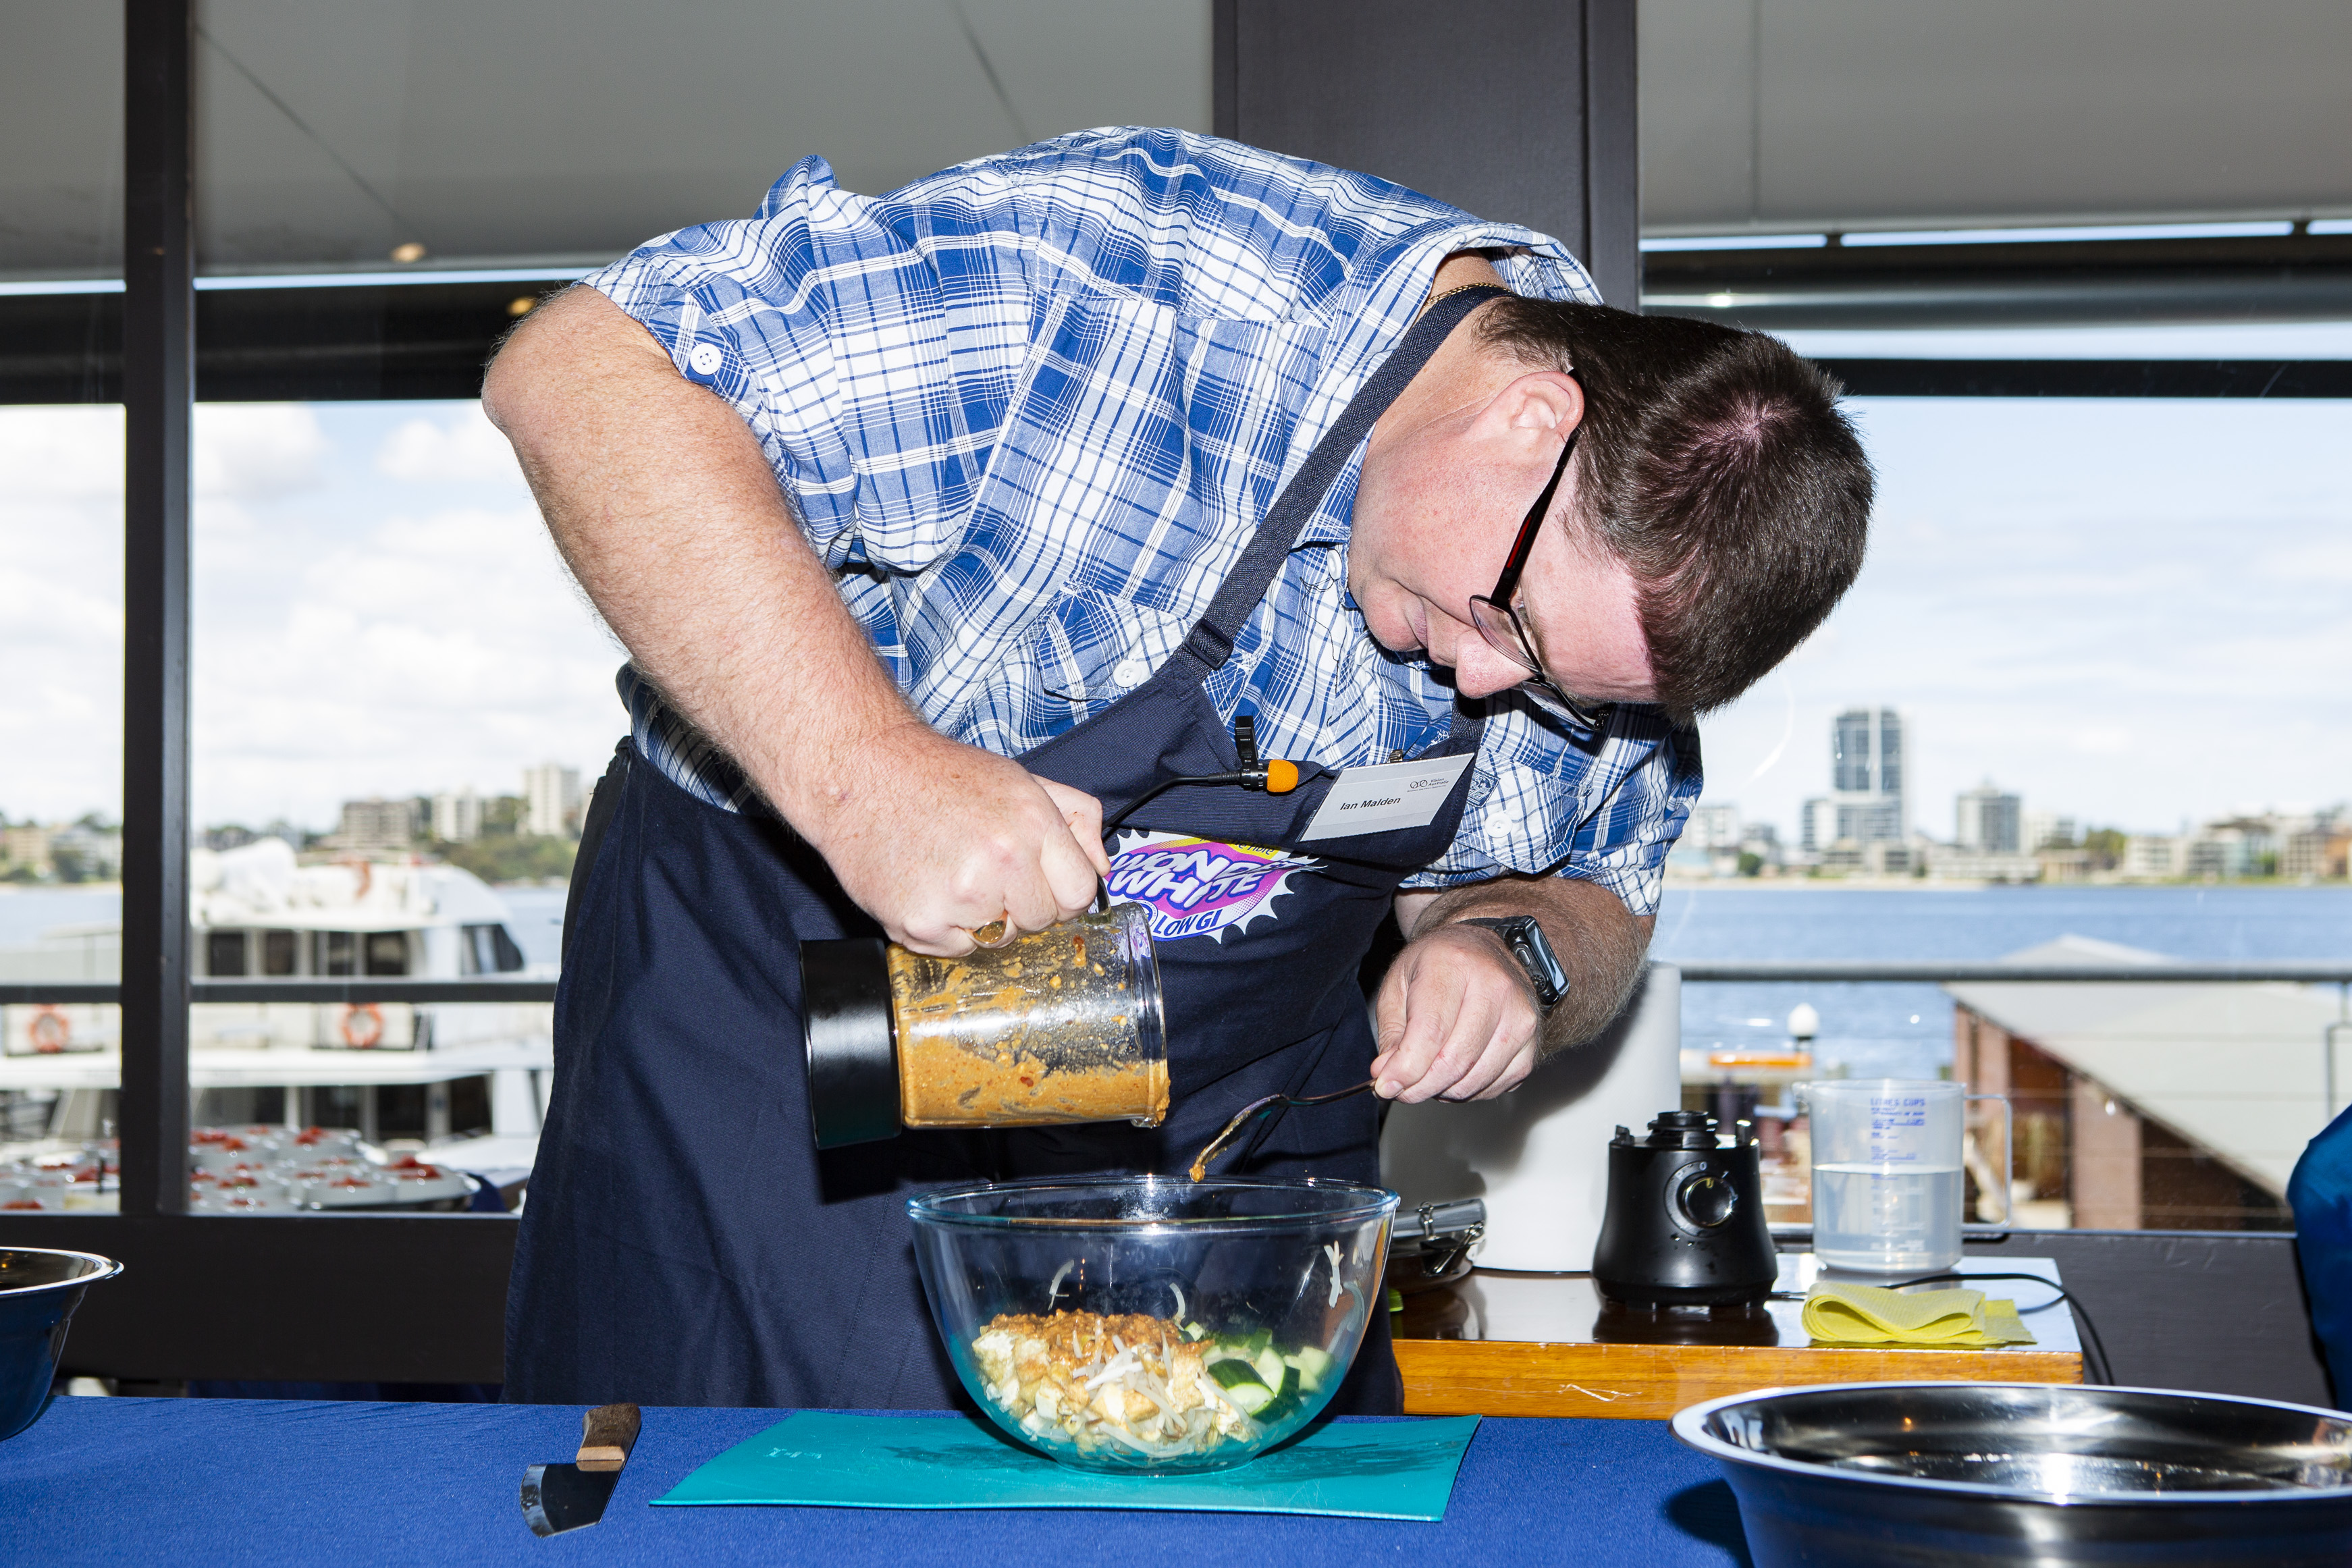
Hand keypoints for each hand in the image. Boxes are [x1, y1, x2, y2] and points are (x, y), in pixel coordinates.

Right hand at [808, 722, 1109, 955]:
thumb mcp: (1023, 780)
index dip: (1061, 889)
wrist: (862, 771)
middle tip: (985, 869)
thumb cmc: (942, 777)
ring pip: (1000, 940)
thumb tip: (1102, 869)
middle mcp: (1002, 862)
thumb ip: (1076, 820)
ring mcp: (961, 897)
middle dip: (1021, 903)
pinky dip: (944, 929)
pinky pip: (956, 950)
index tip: (1037, 879)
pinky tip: (927, 887)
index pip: (1081, 894)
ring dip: (983, 918)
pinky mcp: (921, 923)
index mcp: (1034, 824)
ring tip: (952, 874)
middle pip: (1042, 921)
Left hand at [1370, 922, 1542, 1101]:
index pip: (1431, 1032)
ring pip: (1475, 1079)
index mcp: (1454, 964)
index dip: (1406, 1068)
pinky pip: (1498, 1085)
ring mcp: (1521, 1015)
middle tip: (1402, 1088)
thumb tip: (1388, 1077)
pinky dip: (1470, 1090)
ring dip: (1444, 1090)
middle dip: (1421, 1086)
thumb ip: (1392, 1034)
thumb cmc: (1438, 965)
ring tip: (1429, 1074)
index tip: (1386, 1086)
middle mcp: (1495, 986)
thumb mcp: (1399, 985)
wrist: (1485, 949)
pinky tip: (1457, 1072)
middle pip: (1454, 1060)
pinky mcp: (1533, 1040)